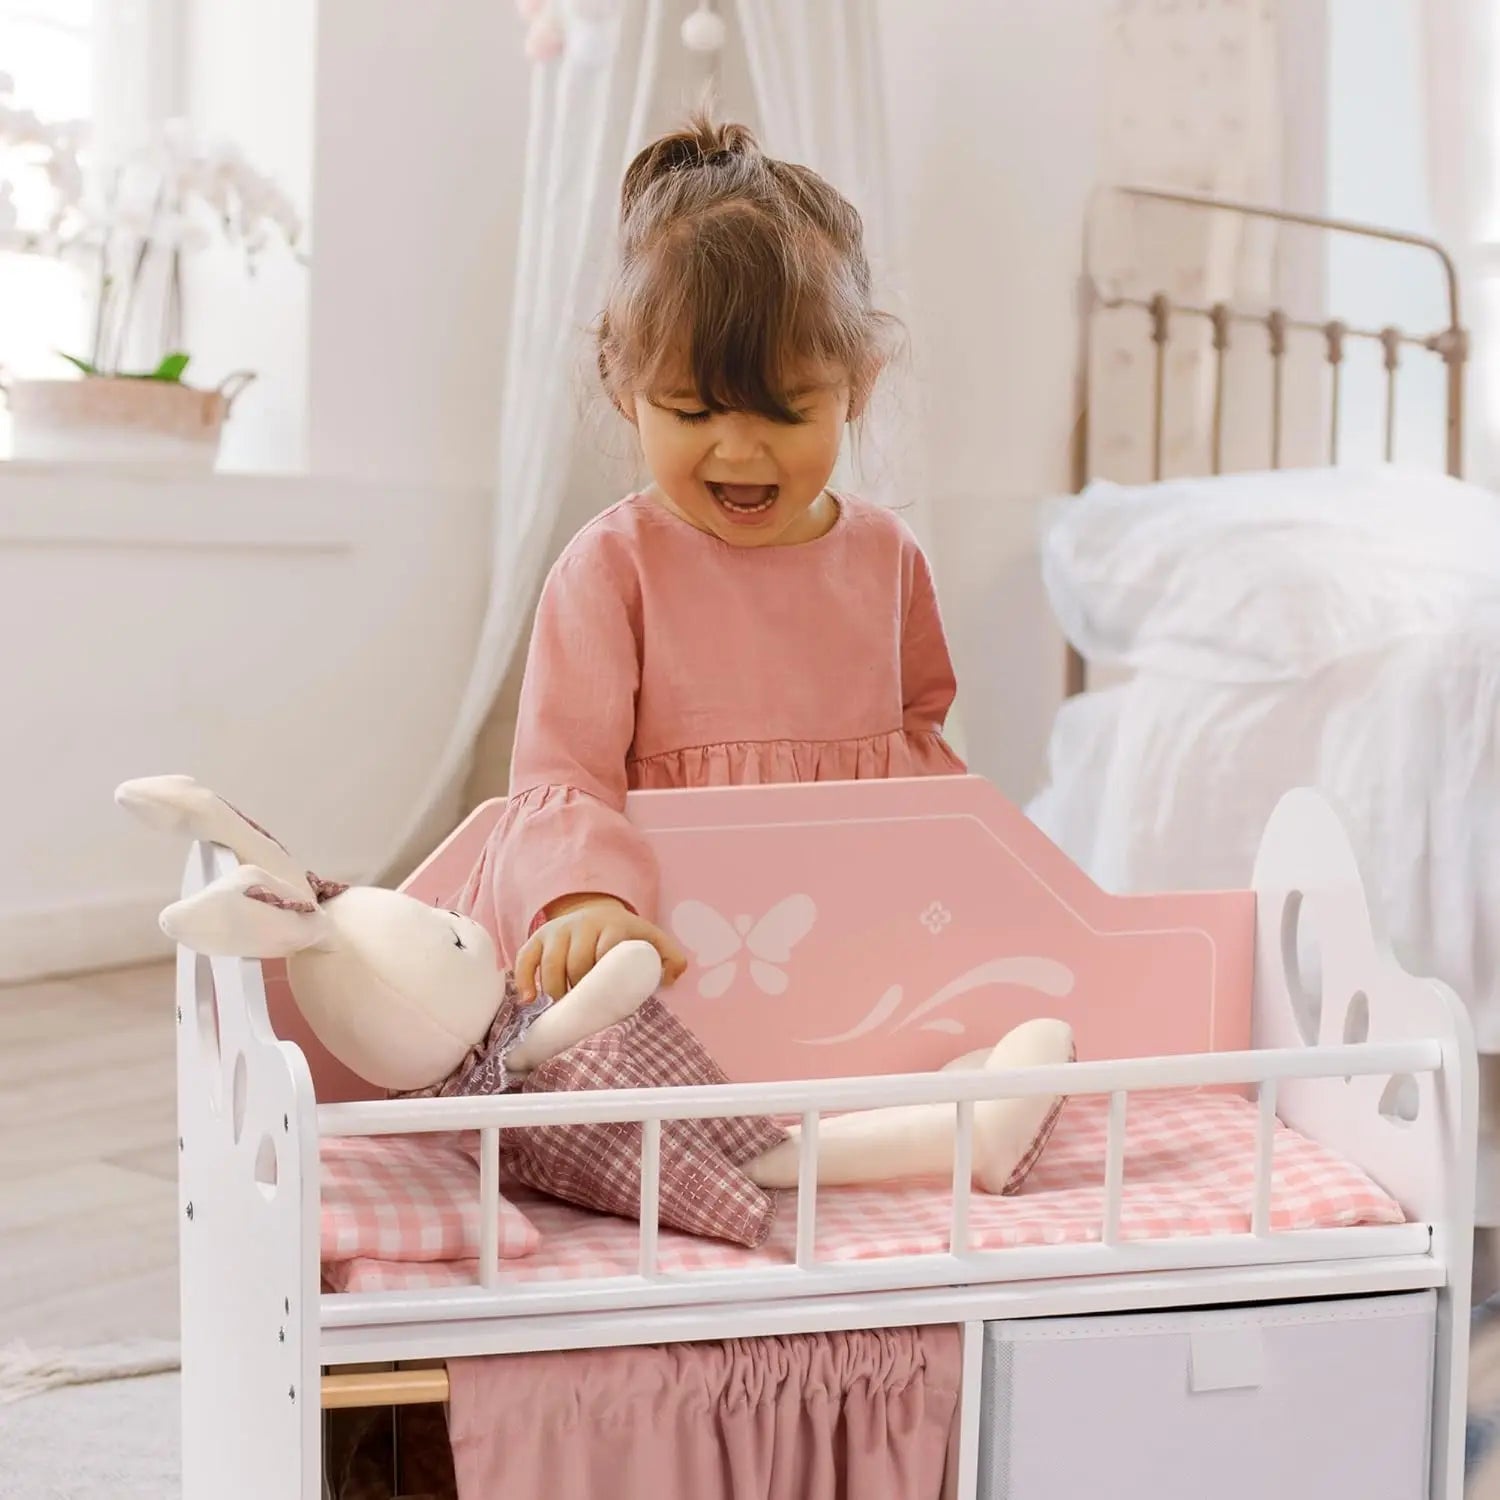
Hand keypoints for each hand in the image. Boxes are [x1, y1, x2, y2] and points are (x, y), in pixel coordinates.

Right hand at [515, 894, 687, 1002]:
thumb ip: (670, 958)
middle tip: (586, 1008)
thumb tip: (671, 979)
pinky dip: (524, 980)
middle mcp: (583, 924)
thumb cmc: (625, 937)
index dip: (604, 977)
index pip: (606, 951)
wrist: (597, 912)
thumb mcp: (651, 940)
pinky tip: (528, 1000)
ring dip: (554, 990)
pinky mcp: (538, 936)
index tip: (607, 997)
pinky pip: (525, 958)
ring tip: (563, 1008)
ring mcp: (558, 929)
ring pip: (551, 963)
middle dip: (579, 989)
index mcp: (613, 925)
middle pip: (576, 962)